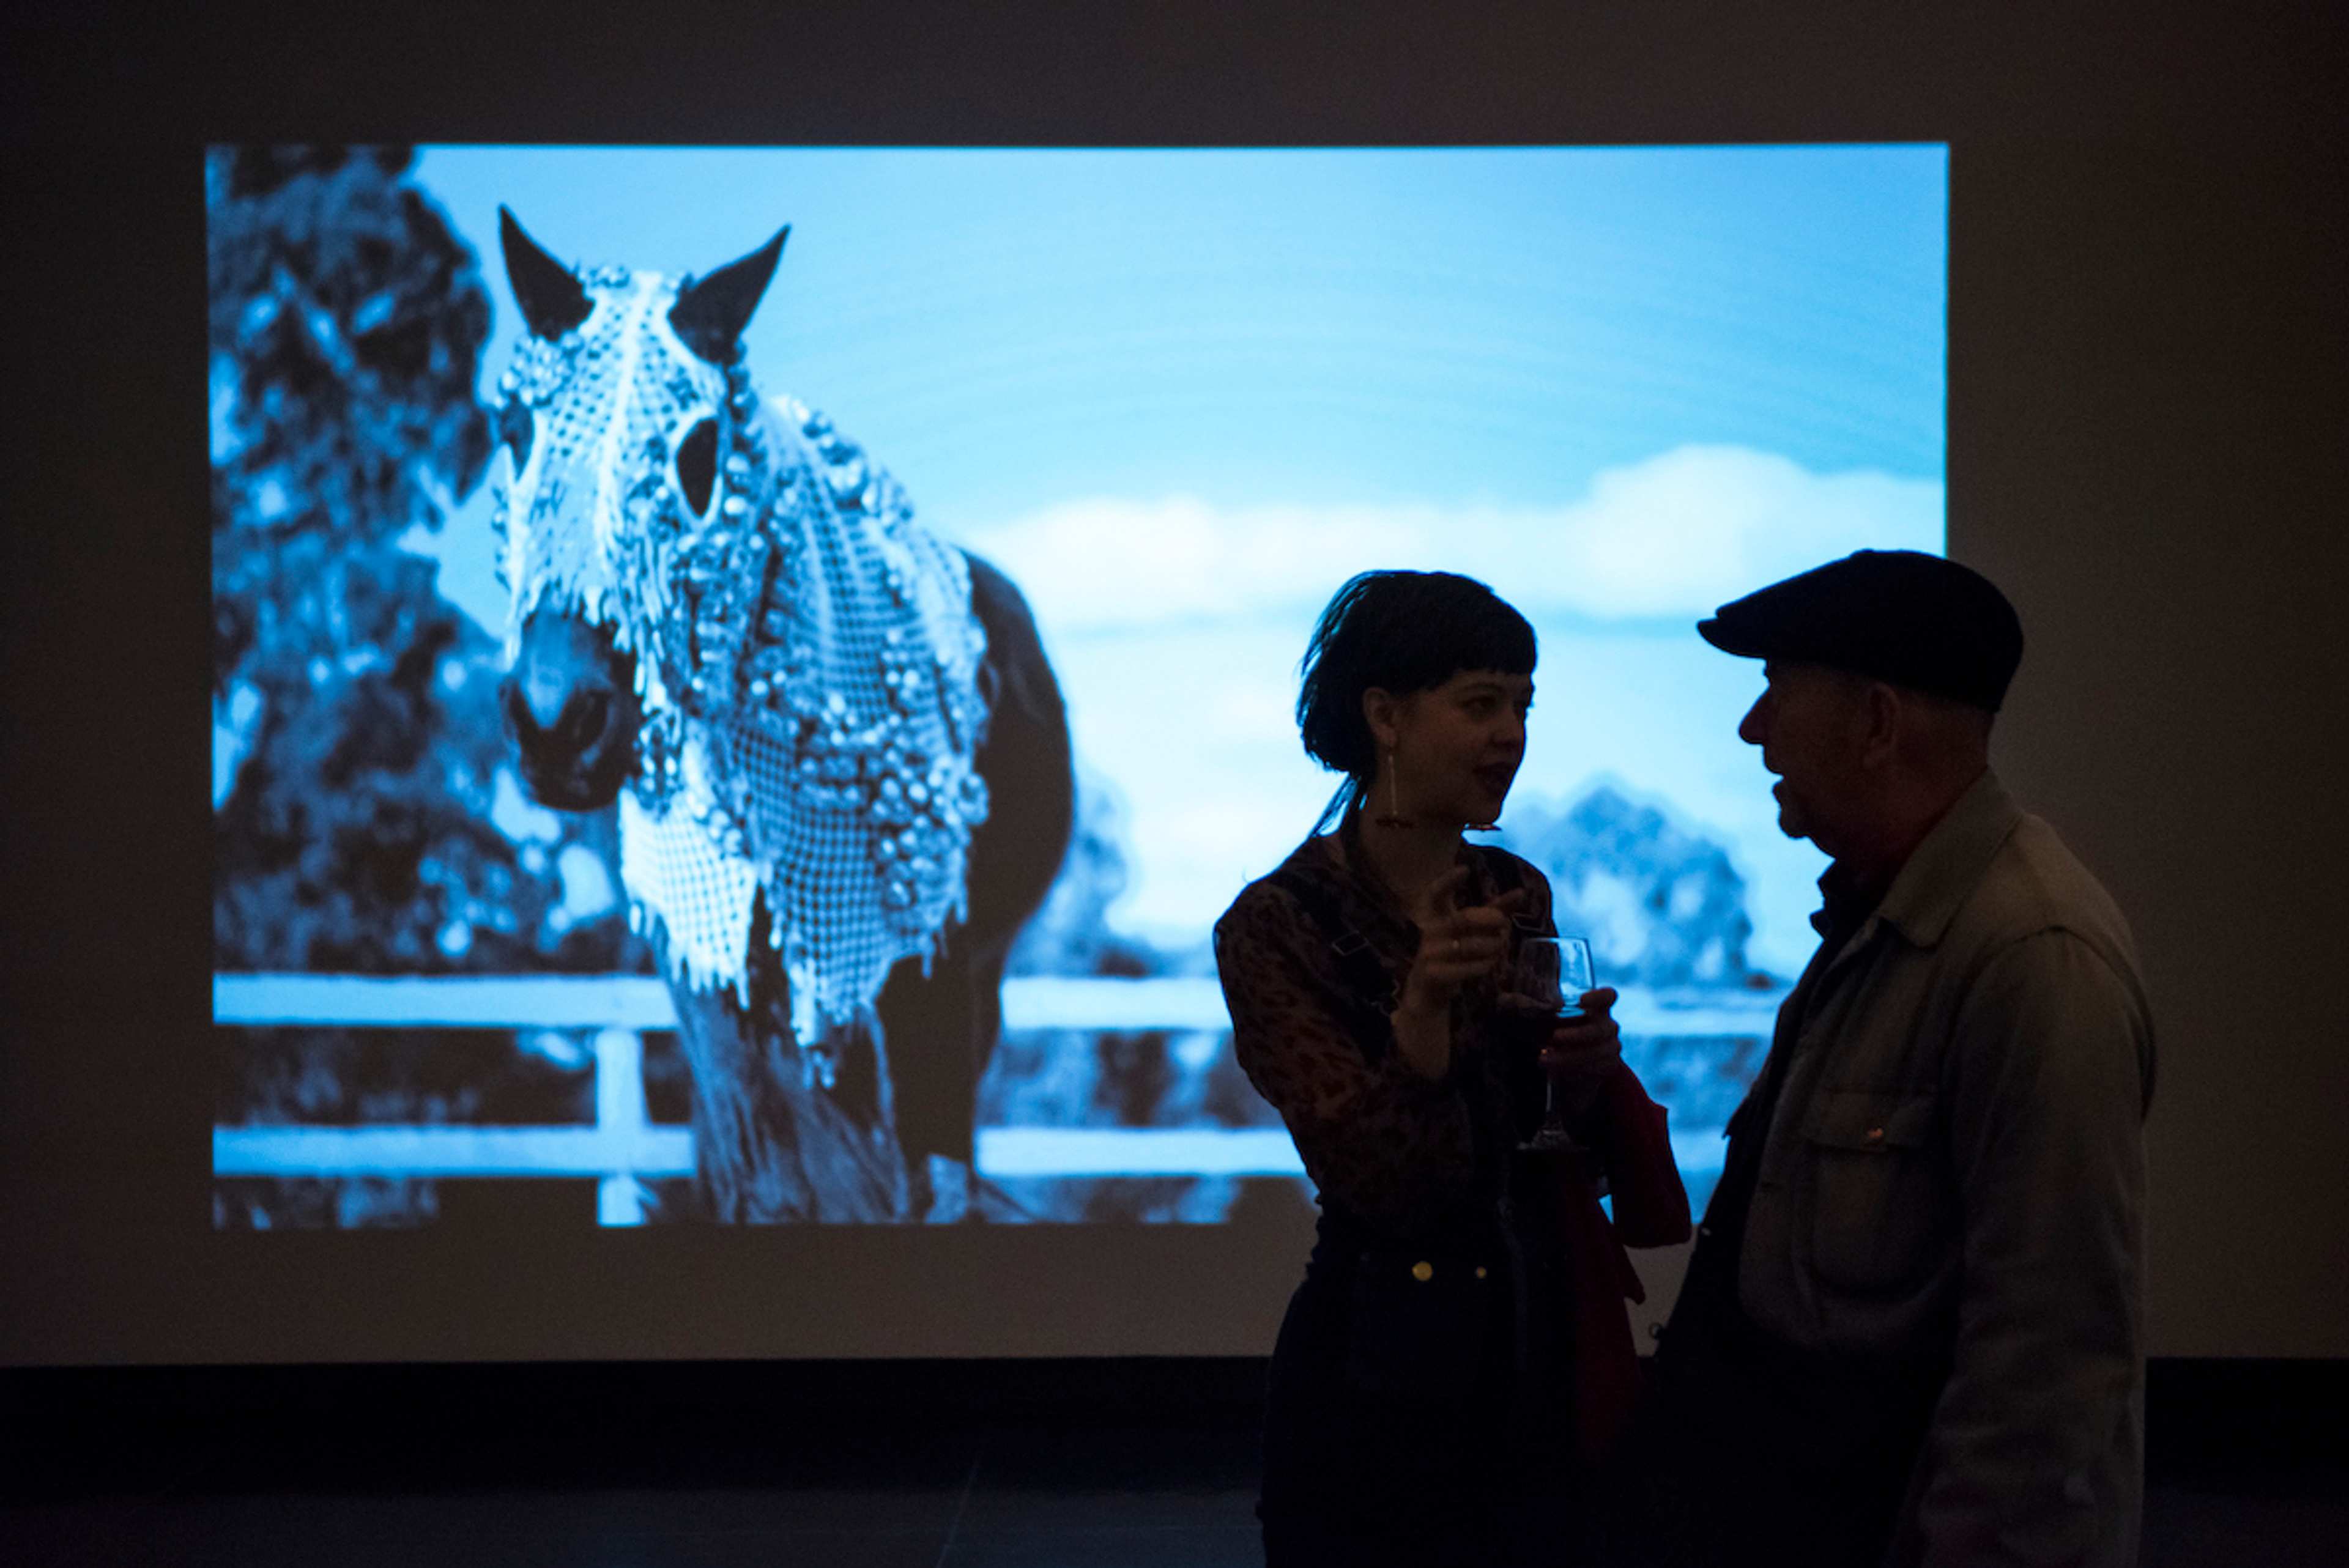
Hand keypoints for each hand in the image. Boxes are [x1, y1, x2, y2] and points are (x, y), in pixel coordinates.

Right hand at [1396, 866, 1526, 1023]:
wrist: (1427, 994)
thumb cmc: (1453, 956)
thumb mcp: (1472, 932)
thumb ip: (1494, 912)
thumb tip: (1522, 892)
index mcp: (1436, 918)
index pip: (1435, 894)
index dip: (1447, 881)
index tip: (1465, 870)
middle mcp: (1429, 932)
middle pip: (1463, 919)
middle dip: (1488, 918)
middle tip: (1504, 921)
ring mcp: (1428, 954)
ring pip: (1467, 946)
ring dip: (1491, 946)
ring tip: (1501, 946)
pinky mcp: (1431, 975)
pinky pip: (1464, 969)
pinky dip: (1482, 966)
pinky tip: (1490, 965)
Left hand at [1539, 986, 1621, 1117]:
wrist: (1565, 1071)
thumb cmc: (1551, 1038)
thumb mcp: (1540, 1024)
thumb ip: (1527, 1011)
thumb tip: (1502, 1001)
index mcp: (1594, 1009)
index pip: (1609, 996)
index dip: (1599, 997)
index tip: (1581, 1000)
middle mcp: (1607, 1026)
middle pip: (1603, 1028)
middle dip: (1578, 1034)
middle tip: (1553, 1037)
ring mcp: (1611, 1047)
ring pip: (1599, 1051)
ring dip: (1570, 1056)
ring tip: (1543, 1059)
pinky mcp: (1607, 1067)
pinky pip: (1597, 1068)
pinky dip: (1574, 1070)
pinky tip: (1554, 1072)